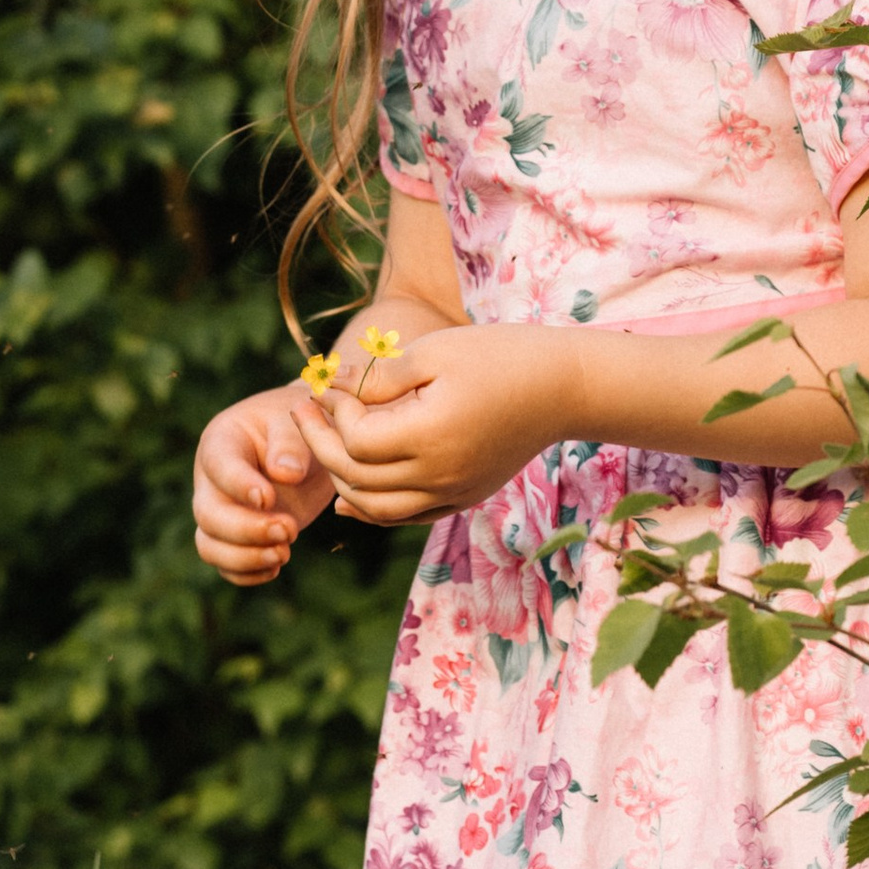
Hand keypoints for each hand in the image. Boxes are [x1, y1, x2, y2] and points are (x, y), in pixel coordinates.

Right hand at [192, 382, 338, 582]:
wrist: (306, 443)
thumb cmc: (299, 425)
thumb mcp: (298, 423)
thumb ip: (291, 444)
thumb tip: (284, 474)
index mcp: (222, 442)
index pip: (218, 467)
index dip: (239, 486)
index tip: (269, 498)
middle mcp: (212, 480)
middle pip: (208, 515)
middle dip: (246, 530)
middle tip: (289, 530)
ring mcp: (221, 511)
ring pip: (209, 546)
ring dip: (244, 558)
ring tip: (284, 553)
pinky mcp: (236, 537)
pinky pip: (225, 565)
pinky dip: (247, 574)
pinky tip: (276, 566)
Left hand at [301, 324, 576, 524]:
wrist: (565, 388)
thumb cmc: (502, 356)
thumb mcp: (436, 351)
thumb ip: (381, 378)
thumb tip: (333, 390)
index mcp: (430, 435)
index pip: (357, 439)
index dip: (333, 412)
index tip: (324, 383)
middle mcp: (439, 475)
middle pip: (357, 477)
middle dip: (321, 443)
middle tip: (303, 410)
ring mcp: (452, 492)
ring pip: (375, 507)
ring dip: (341, 480)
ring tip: (321, 447)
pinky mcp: (464, 497)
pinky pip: (406, 517)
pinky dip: (371, 510)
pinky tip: (347, 497)